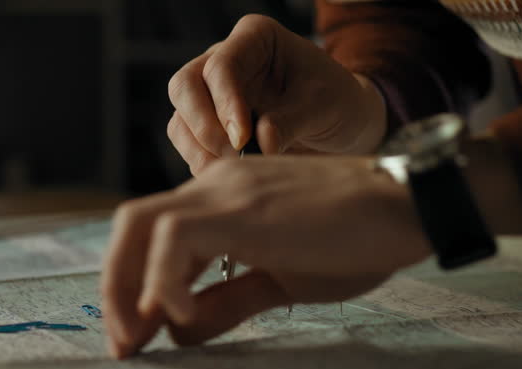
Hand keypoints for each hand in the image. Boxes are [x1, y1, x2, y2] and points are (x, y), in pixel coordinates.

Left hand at [101, 155, 430, 358]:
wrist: (406, 204)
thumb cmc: (354, 238)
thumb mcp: (281, 279)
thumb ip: (227, 300)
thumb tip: (179, 331)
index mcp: (221, 199)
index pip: (152, 236)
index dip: (133, 287)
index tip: (136, 336)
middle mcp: (214, 186)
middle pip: (132, 226)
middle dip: (116, 286)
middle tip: (124, 343)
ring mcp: (225, 190)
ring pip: (140, 225)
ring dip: (128, 287)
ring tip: (140, 337)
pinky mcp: (241, 206)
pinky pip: (174, 235)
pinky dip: (165, 278)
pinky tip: (185, 314)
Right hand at [167, 14, 386, 174]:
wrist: (341, 124)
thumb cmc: (336, 101)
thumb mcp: (323, 106)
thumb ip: (291, 121)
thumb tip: (260, 144)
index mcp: (254, 39)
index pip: (221, 66)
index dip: (225, 103)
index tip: (243, 138)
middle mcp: (223, 60)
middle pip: (185, 86)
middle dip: (203, 125)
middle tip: (232, 155)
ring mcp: (210, 94)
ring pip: (181, 120)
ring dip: (201, 150)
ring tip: (234, 171)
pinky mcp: (207, 126)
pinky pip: (189, 145)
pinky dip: (203, 164)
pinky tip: (230, 177)